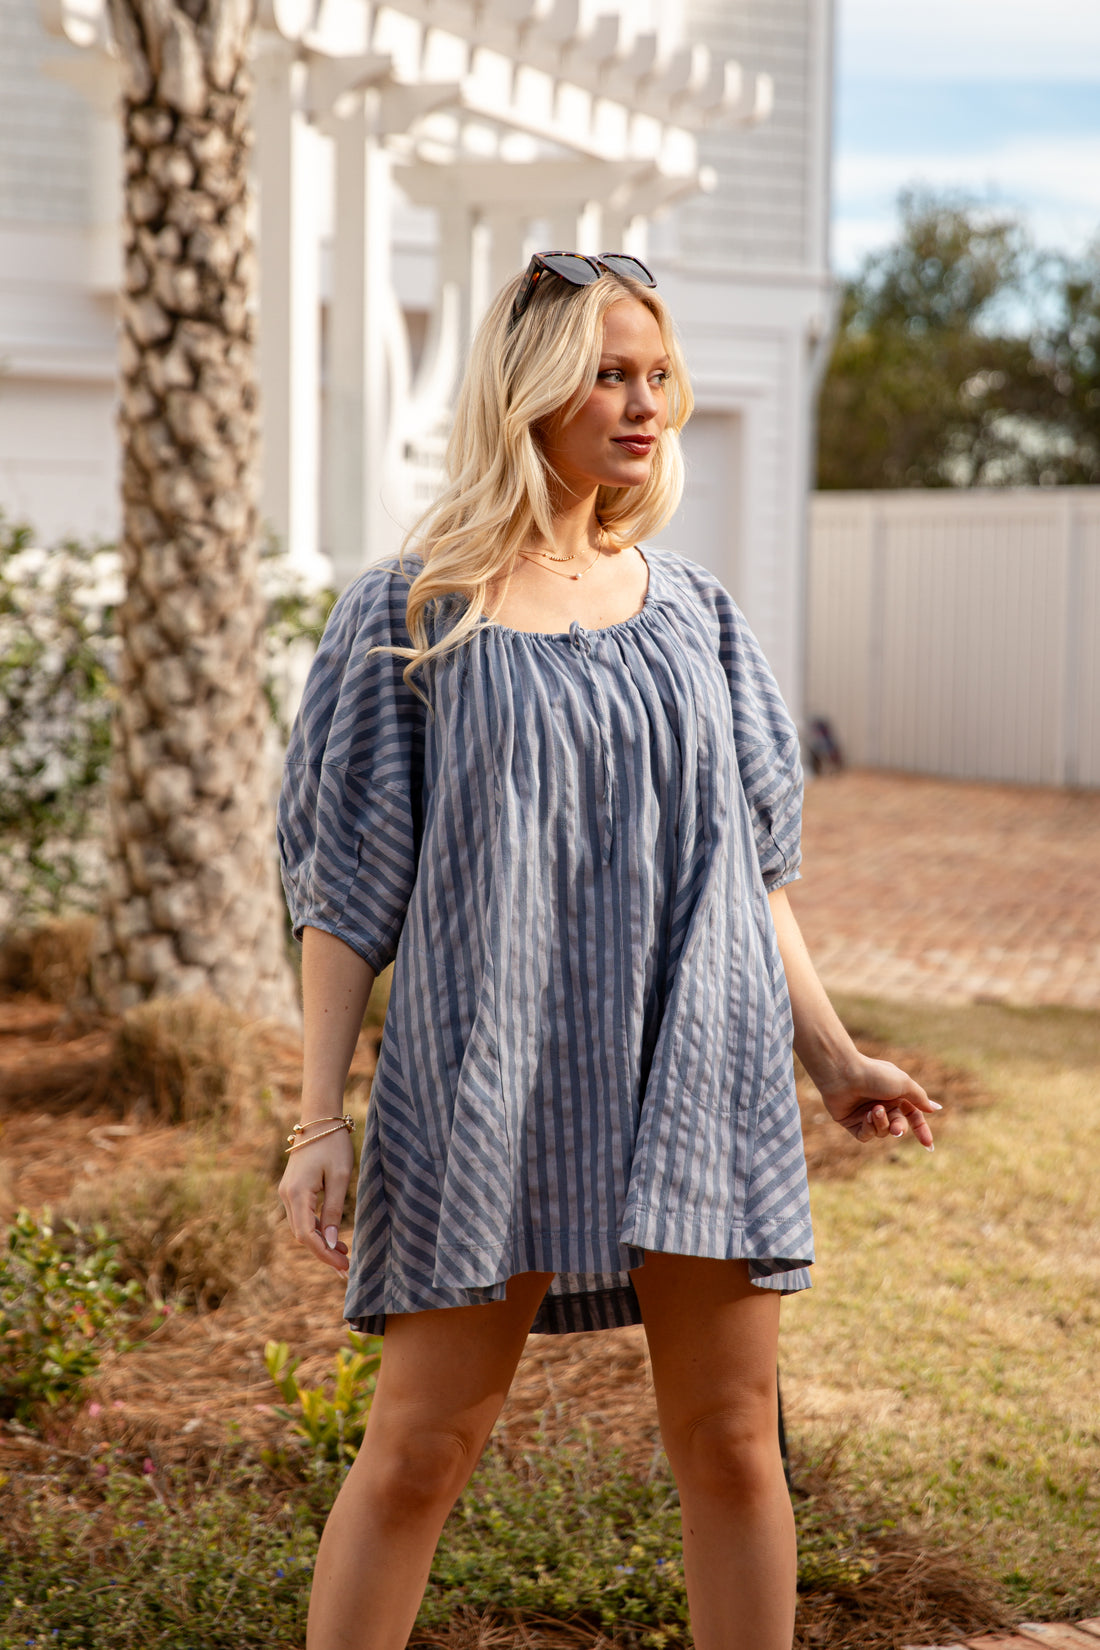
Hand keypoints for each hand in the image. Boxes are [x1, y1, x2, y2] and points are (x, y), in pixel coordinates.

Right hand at [278, 1130, 353, 1275]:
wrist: (319, 1121)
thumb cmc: (333, 1145)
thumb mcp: (339, 1177)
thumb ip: (333, 1210)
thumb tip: (329, 1242)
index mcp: (297, 1193)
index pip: (306, 1235)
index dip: (324, 1254)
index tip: (343, 1266)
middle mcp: (286, 1196)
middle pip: (302, 1235)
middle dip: (323, 1253)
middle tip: (346, 1268)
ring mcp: (287, 1193)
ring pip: (301, 1228)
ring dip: (320, 1243)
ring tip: (344, 1255)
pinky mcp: (292, 1190)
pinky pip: (302, 1217)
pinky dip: (316, 1230)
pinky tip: (333, 1239)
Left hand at [816, 1055, 941, 1151]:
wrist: (843, 1074)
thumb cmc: (875, 1075)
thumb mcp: (903, 1084)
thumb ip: (919, 1098)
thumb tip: (934, 1108)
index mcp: (896, 1094)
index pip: (913, 1116)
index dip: (921, 1130)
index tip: (928, 1145)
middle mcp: (882, 1104)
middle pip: (898, 1126)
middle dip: (898, 1128)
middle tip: (896, 1129)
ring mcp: (866, 1113)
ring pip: (881, 1132)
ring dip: (881, 1123)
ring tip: (874, 1110)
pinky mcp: (851, 1121)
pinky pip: (865, 1135)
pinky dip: (868, 1128)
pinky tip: (865, 1116)